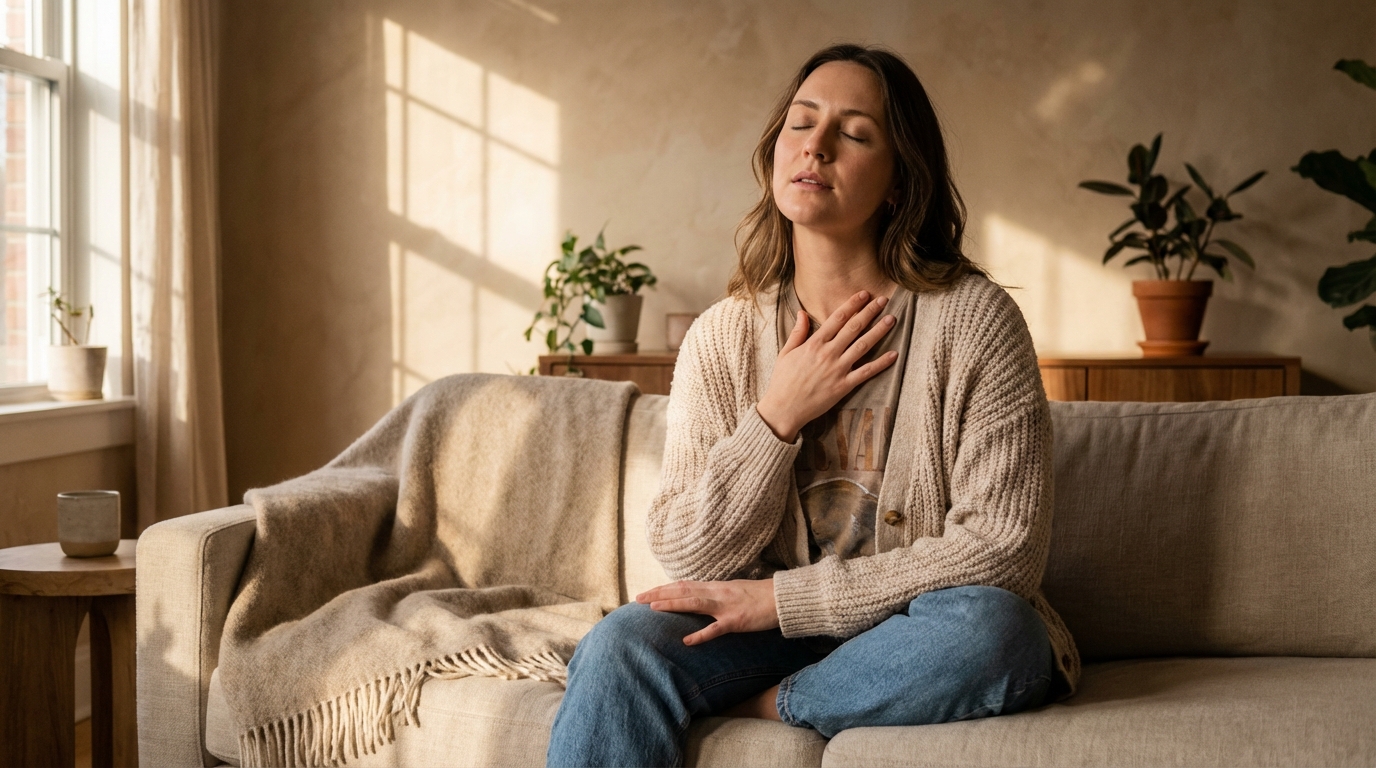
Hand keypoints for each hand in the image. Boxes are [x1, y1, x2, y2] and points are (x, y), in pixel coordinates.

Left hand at [636, 579, 778, 645]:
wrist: (782, 598)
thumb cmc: (759, 596)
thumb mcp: (733, 591)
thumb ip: (716, 594)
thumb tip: (699, 597)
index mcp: (716, 587)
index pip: (684, 585)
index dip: (664, 588)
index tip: (646, 592)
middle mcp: (717, 593)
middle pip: (683, 591)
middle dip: (659, 594)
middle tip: (638, 598)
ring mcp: (726, 606)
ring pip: (695, 603)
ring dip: (673, 605)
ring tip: (653, 608)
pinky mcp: (737, 621)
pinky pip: (716, 629)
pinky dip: (701, 635)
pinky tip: (687, 641)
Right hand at [756, 290, 898, 441]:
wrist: (783, 409)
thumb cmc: (782, 381)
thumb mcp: (786, 353)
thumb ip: (797, 332)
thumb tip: (802, 312)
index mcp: (814, 344)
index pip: (837, 318)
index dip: (852, 304)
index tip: (864, 294)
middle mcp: (828, 353)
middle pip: (853, 328)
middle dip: (869, 312)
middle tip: (883, 300)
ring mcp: (837, 370)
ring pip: (863, 346)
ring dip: (878, 331)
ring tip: (891, 319)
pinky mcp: (843, 386)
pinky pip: (866, 372)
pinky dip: (881, 364)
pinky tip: (893, 355)